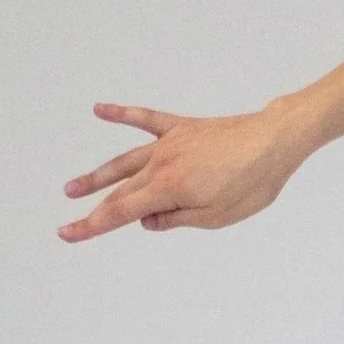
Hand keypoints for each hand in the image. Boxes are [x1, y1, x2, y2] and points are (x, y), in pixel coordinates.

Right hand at [58, 99, 306, 242]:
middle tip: (67, 222)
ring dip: (98, 175)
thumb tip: (147, 221)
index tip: (68, 233)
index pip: (121, 212)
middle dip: (94, 209)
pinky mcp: (183, 128)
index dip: (92, 225)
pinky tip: (99, 110)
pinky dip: (121, 114)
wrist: (275, 141)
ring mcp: (170, 143)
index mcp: (169, 188)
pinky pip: (146, 118)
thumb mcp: (216, 216)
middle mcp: (162, 163)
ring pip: (125, 160)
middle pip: (121, 190)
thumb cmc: (253, 181)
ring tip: (73, 187)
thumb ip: (176, 219)